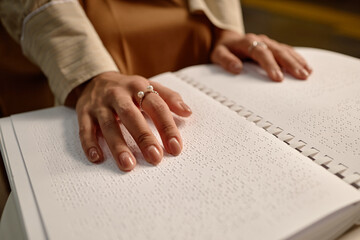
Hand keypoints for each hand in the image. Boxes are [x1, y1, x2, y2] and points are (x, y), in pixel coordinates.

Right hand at [70, 72, 191, 171]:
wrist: (95, 79)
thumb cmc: (129, 89)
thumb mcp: (149, 86)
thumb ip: (169, 98)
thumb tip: (188, 112)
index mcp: (138, 86)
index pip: (156, 106)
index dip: (167, 127)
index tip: (176, 147)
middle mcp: (118, 94)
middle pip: (131, 115)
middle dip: (144, 137)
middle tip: (155, 158)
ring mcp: (100, 104)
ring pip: (108, 125)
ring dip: (118, 145)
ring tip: (128, 164)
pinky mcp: (83, 113)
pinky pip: (85, 129)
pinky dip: (89, 143)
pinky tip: (97, 158)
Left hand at [211, 30, 311, 81]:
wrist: (228, 40)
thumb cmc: (223, 49)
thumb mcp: (217, 54)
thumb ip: (225, 60)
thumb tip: (237, 68)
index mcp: (247, 41)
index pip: (261, 53)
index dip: (270, 65)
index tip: (278, 78)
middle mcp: (261, 40)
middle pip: (278, 51)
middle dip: (290, 64)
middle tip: (301, 77)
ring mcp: (269, 43)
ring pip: (286, 51)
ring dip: (297, 62)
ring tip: (307, 74)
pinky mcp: (274, 47)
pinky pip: (288, 51)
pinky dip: (298, 59)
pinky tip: (307, 68)